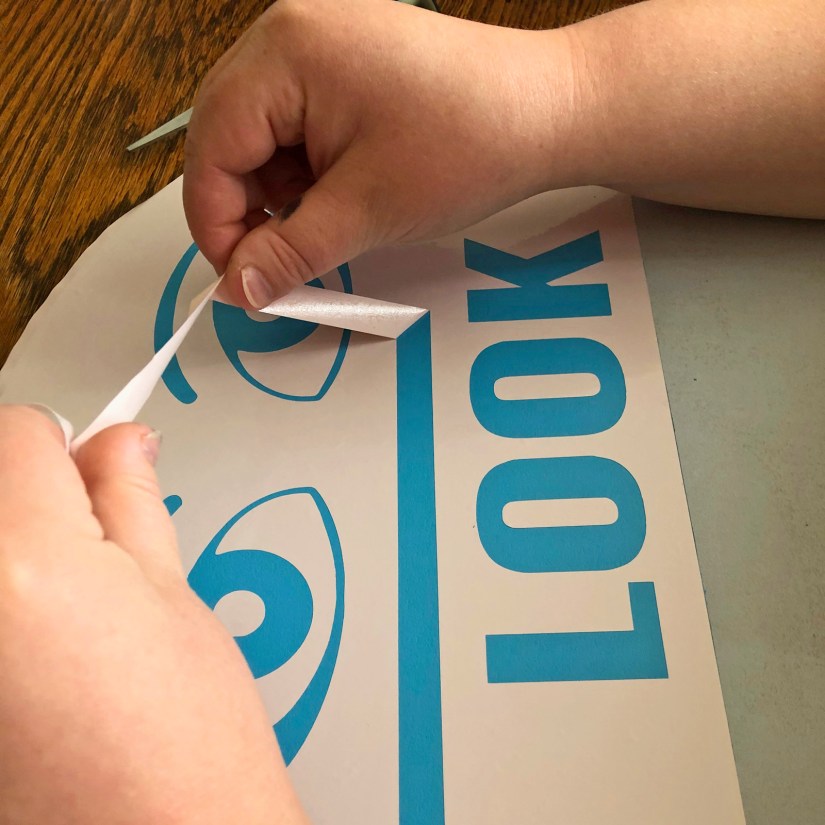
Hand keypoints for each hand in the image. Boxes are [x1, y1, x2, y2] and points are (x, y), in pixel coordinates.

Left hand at [0, 406, 308, 824]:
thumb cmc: (187, 754)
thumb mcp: (174, 600)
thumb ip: (132, 504)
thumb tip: (122, 445)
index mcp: (24, 563)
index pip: (21, 434)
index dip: (69, 448)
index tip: (90, 469)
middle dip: (32, 497)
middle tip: (85, 547)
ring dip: (13, 559)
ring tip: (63, 617)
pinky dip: (4, 615)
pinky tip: (38, 659)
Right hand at [182, 0, 579, 307]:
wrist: (552, 111)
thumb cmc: (470, 147)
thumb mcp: (367, 212)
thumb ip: (290, 254)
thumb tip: (236, 291)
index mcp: (286, 51)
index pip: (212, 147)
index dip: (216, 223)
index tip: (239, 280)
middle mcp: (291, 31)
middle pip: (228, 135)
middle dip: (245, 208)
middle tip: (273, 264)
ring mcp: (320, 42)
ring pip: (261, 136)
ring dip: (279, 194)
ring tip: (327, 226)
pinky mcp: (346, 63)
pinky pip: (297, 125)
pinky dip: (306, 173)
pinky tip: (340, 197)